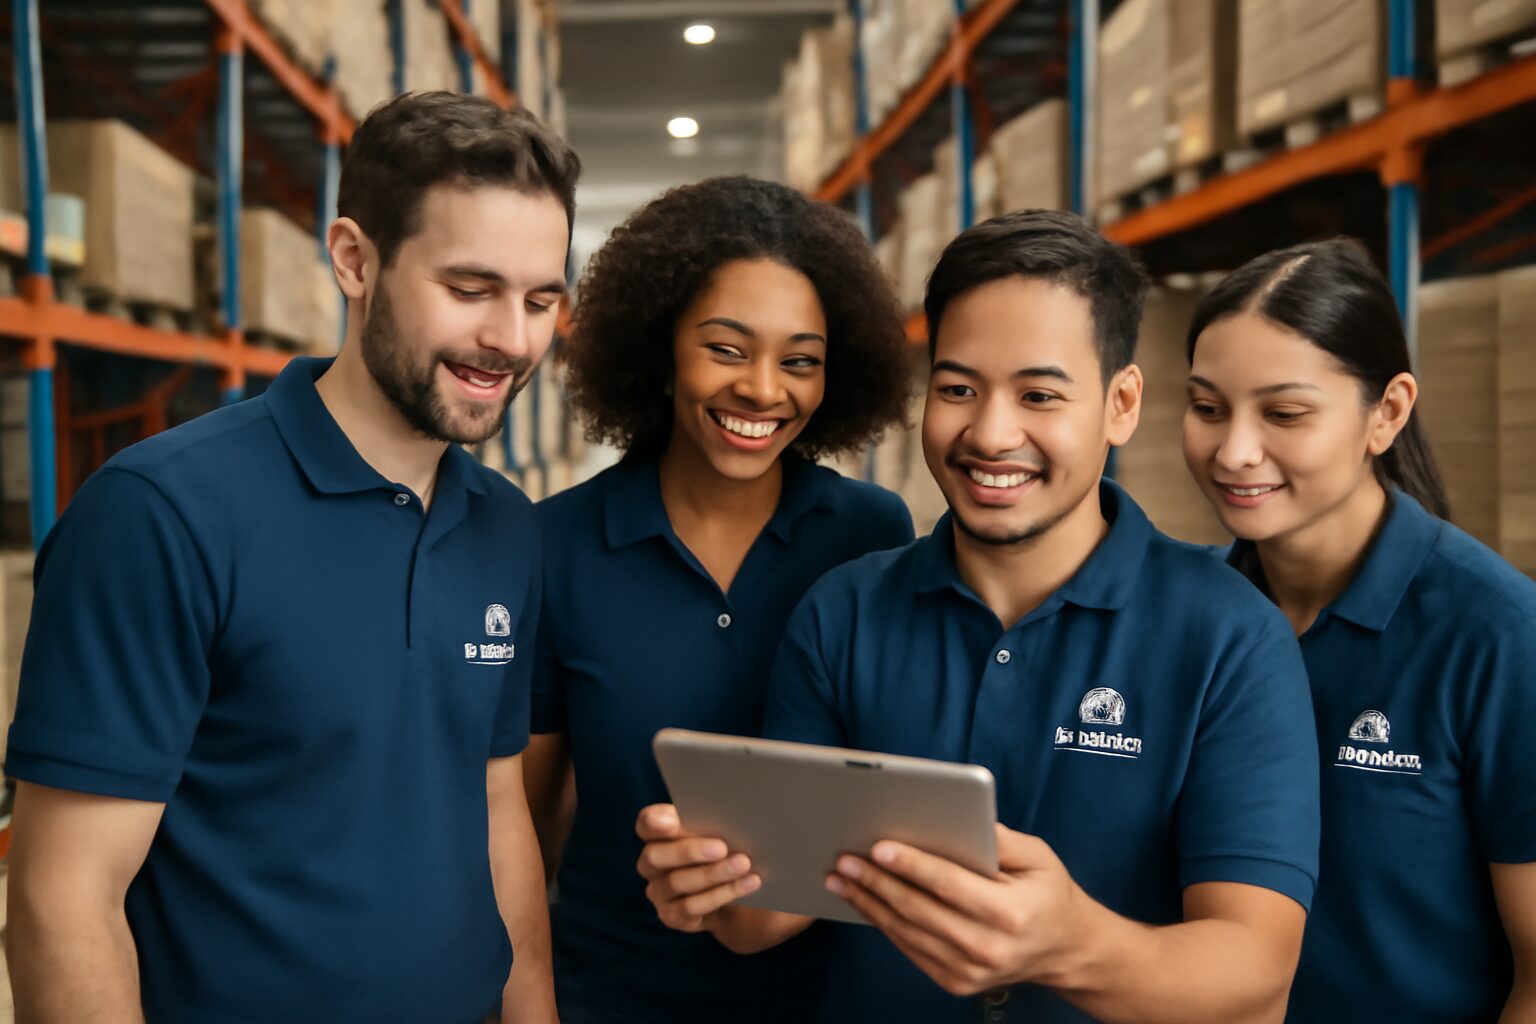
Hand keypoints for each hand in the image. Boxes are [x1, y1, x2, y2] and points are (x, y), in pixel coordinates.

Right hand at [635, 803, 761, 933]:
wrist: (735, 892)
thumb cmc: (723, 851)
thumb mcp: (719, 832)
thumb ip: (713, 822)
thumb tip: (729, 814)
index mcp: (657, 835)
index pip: (646, 823)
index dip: (654, 822)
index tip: (672, 822)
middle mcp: (651, 864)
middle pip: (655, 856)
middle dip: (688, 851)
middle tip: (722, 848)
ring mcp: (658, 893)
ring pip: (676, 883)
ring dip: (713, 874)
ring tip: (743, 864)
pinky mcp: (672, 916)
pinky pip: (691, 907)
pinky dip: (723, 894)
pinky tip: (747, 883)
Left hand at [826, 823, 1088, 996]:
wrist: (1063, 950)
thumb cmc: (1047, 894)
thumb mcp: (1039, 857)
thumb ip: (1001, 840)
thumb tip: (961, 816)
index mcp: (1010, 914)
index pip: (950, 885)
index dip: (912, 865)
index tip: (879, 847)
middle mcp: (987, 948)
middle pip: (919, 910)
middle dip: (876, 882)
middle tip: (844, 859)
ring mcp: (968, 971)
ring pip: (906, 932)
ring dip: (868, 903)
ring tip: (840, 878)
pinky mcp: (954, 982)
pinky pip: (909, 948)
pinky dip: (882, 923)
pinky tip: (863, 901)